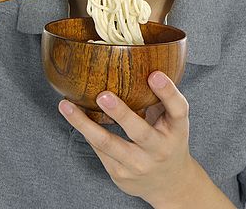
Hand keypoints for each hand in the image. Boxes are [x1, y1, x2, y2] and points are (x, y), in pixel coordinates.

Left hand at [59, 71, 196, 206]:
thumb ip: (162, 96)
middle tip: (103, 96)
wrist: (168, 183)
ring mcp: (138, 164)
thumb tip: (141, 62)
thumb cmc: (169, 139)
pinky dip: (85, 129)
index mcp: (177, 129)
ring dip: (84, 124)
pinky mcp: (119, 173)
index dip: (167, 91)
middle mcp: (160, 148)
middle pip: (140, 131)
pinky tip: (72, 115)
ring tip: (67, 106)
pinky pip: (99, 149)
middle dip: (120, 113)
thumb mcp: (173, 119)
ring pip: (108, 143)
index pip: (178, 109)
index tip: (154, 74)